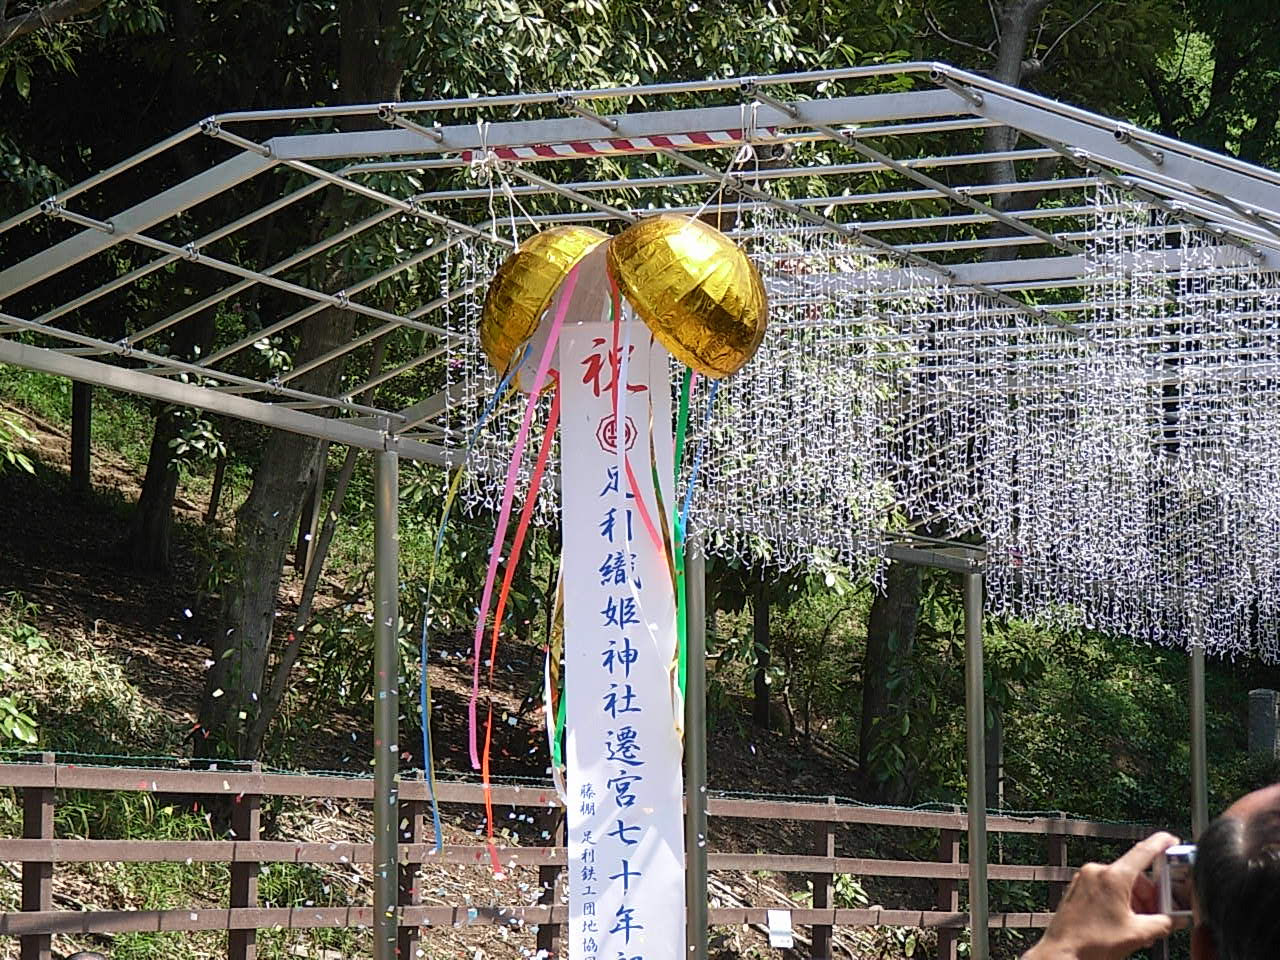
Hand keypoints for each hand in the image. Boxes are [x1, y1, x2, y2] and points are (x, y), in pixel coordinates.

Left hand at [1023, 832, 1181, 959]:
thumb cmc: (1092, 944)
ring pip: (1121, 884)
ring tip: (1140, 927)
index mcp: (1113, 877)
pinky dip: (1120, 902)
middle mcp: (1097, 872)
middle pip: (1135, 876)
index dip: (1161, 843)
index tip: (1171, 840)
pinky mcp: (1078, 889)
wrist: (1062, 954)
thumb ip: (1163, 923)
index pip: (1143, 851)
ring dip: (1136, 902)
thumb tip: (1176, 919)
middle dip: (1151, 896)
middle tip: (1160, 915)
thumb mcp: (1138, 934)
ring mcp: (1085, 879)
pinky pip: (1106, 889)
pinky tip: (1124, 923)